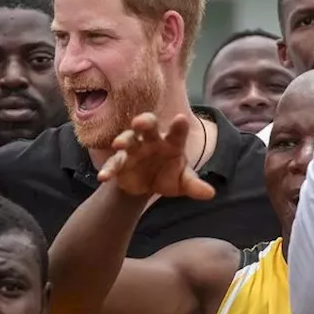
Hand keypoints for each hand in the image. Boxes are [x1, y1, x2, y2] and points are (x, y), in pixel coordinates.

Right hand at [98, 112, 214, 199]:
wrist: (147, 186)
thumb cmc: (169, 176)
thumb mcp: (183, 182)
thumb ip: (194, 186)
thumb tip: (210, 194)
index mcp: (171, 142)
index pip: (176, 132)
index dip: (178, 126)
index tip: (180, 119)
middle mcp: (151, 141)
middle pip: (148, 126)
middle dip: (144, 122)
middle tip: (141, 122)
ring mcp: (134, 149)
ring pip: (128, 140)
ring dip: (123, 140)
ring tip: (118, 144)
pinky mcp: (120, 163)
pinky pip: (114, 164)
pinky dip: (108, 169)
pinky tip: (103, 177)